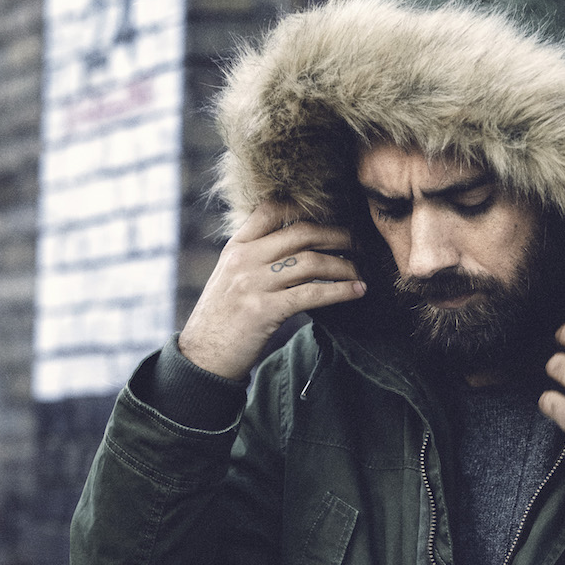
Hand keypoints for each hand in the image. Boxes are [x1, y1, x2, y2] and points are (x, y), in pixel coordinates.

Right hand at [178, 201, 365, 379]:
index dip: (305, 207)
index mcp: (236, 247)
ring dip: (344, 265)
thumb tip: (299, 246)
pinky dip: (340, 291)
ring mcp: (253, 284)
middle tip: (358, 243)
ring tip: (361, 270)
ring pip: (311, 262)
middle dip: (336, 235)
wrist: (203, 357)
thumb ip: (257, 257)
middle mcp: (244, 259)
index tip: (332, 212)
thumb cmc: (223, 318)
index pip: (272, 210)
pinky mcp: (265, 310)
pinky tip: (357, 290)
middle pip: (301, 233)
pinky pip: (312, 293)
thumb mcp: (231, 277)